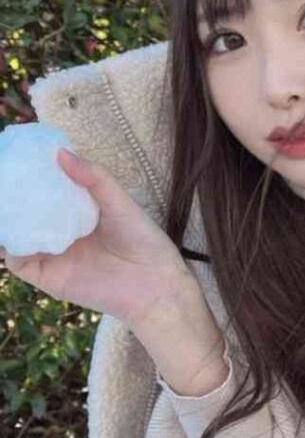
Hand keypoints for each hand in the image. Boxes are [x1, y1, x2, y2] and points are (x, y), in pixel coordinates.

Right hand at [0, 148, 190, 325]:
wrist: (155, 285)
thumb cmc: (144, 242)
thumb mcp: (119, 202)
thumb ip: (93, 177)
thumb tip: (61, 152)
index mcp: (75, 215)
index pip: (43, 193)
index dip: (29, 178)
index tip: (18, 157)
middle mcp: (59, 234)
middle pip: (23, 214)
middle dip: (10, 196)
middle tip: (4, 175)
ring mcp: (52, 256)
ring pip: (15, 236)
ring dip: (6, 219)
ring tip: (4, 197)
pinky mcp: (48, 277)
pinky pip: (18, 261)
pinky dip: (11, 245)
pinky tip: (14, 227)